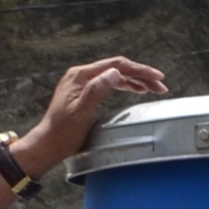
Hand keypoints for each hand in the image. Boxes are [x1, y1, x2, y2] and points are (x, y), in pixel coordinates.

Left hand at [8, 55, 168, 175]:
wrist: (48, 143)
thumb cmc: (63, 133)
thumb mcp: (81, 112)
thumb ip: (97, 90)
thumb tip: (115, 73)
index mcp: (81, 76)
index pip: (116, 65)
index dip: (139, 70)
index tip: (157, 77)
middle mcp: (81, 75)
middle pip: (117, 68)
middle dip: (140, 75)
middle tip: (160, 84)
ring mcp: (82, 82)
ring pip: (114, 75)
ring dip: (135, 80)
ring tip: (153, 88)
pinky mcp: (84, 91)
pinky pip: (108, 83)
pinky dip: (124, 85)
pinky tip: (135, 89)